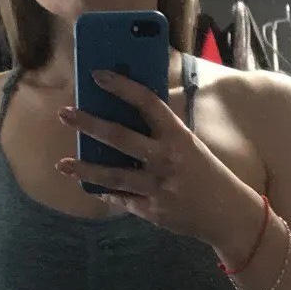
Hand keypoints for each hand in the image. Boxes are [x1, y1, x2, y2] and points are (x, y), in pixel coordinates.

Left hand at [55, 70, 264, 258]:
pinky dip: (106, 191)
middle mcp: (167, 159)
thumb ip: (160, 132)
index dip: (121, 86)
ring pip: (113, 175)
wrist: (227, 214)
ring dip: (85, 169)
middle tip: (65, 114)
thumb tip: (123, 114)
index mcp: (178, 136)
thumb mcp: (189, 145)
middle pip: (120, 137)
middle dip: (89, 124)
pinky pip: (122, 199)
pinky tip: (90, 185)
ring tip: (62, 164)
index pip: (147, 102)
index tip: (97, 75)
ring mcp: (158, 187)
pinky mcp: (153, 210)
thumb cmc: (205, 172)